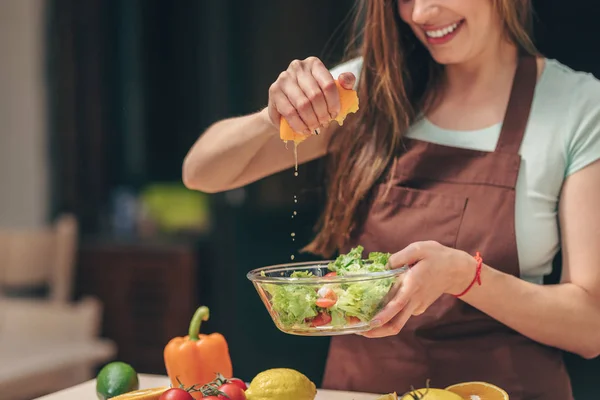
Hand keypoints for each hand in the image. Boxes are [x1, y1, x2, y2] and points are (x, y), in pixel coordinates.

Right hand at [267, 56, 355, 134]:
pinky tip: (304, 130)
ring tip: (315, 128)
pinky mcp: (274, 91)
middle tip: (324, 124)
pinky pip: (290, 112)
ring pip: (303, 105)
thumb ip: (343, 84)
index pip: (328, 85)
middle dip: (322, 114)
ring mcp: (284, 78)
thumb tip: (347, 80)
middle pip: (315, 96)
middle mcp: (297, 67)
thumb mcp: (330, 91)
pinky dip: (299, 125)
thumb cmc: (312, 99)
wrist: (287, 109)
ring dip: (311, 121)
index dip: (334, 104)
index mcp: (314, 64)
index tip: (334, 115)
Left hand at [359, 241, 476, 337]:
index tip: (370, 324)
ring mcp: (417, 306)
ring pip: (397, 321)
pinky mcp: (417, 307)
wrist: (456, 270)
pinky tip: (376, 306)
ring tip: (359, 319)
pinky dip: (388, 313)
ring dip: (379, 324)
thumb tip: (385, 266)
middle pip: (396, 324)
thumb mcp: (419, 248)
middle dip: (376, 331)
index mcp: (413, 284)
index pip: (398, 304)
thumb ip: (400, 256)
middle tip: (357, 330)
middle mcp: (415, 300)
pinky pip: (401, 313)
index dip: (384, 316)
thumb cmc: (437, 256)